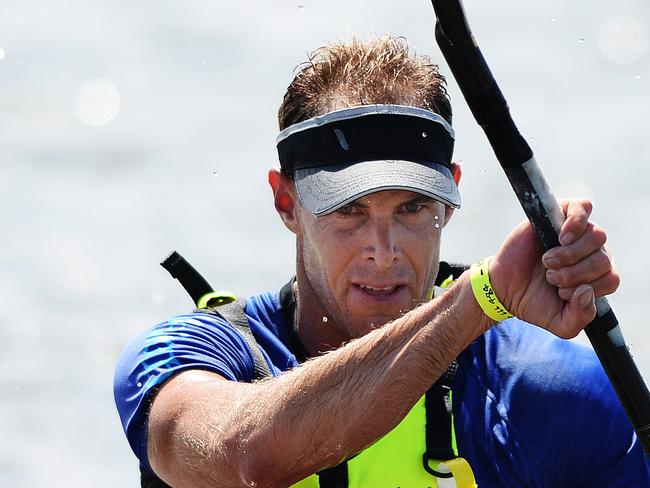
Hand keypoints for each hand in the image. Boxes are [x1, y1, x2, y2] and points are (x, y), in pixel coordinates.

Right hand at [489, 198, 619, 337]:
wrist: (502, 288)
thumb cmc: (533, 302)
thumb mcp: (561, 323)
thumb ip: (581, 317)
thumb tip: (587, 291)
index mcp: (595, 276)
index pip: (611, 278)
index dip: (588, 288)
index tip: (561, 293)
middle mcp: (589, 253)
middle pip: (604, 258)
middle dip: (575, 274)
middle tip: (550, 278)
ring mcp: (575, 233)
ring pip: (597, 236)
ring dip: (571, 254)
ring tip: (549, 262)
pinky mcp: (558, 216)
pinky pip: (583, 207)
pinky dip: (576, 222)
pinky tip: (562, 237)